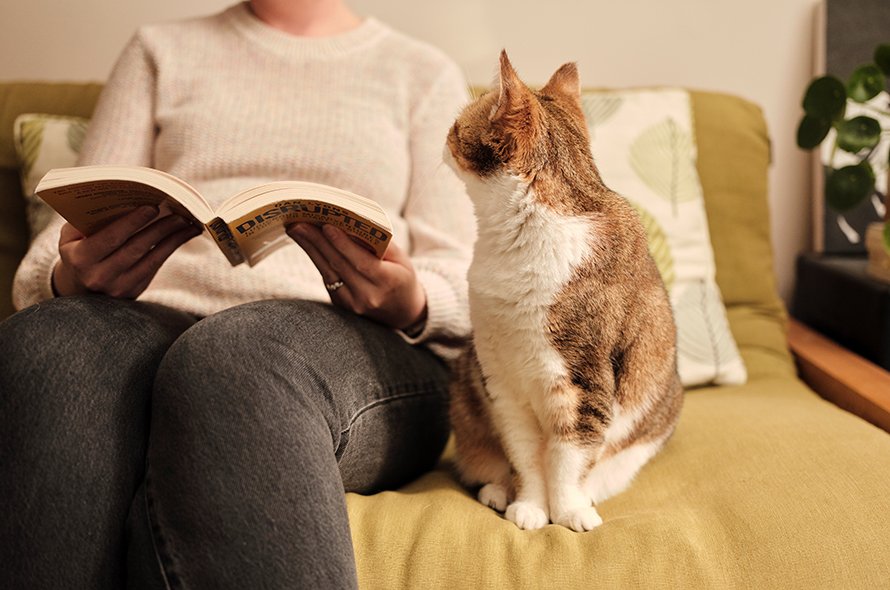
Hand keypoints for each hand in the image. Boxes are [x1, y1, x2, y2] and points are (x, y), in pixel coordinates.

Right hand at [52, 205, 202, 298]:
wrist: (78, 286)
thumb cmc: (77, 250)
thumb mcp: (70, 236)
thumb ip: (86, 220)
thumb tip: (119, 200)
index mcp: (80, 258)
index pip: (111, 238)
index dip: (133, 222)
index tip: (152, 206)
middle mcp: (99, 276)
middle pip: (136, 249)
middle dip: (159, 229)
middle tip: (178, 212)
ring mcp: (118, 288)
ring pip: (151, 260)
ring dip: (172, 239)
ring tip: (187, 221)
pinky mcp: (134, 292)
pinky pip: (155, 267)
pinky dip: (171, 248)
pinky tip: (183, 235)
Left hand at [286, 223, 426, 330]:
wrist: (402, 311)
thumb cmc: (401, 276)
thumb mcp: (400, 258)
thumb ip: (379, 242)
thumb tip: (352, 222)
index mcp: (388, 281)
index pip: (362, 262)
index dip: (343, 244)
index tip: (327, 226)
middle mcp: (368, 296)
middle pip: (339, 265)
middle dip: (318, 242)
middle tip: (300, 222)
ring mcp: (352, 304)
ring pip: (327, 272)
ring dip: (310, 248)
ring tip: (296, 229)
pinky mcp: (341, 304)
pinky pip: (327, 278)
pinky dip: (316, 258)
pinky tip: (307, 243)